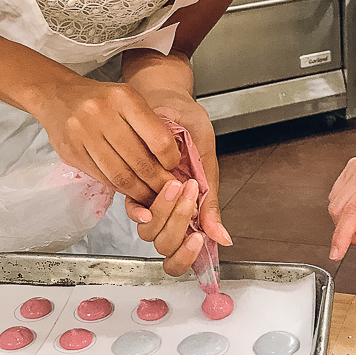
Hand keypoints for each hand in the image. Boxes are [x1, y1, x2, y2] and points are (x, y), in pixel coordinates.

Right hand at [36, 75, 180, 206]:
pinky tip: (128, 189)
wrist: (59, 96)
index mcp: (124, 98)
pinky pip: (102, 178)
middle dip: (157, 182)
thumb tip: (171, 162)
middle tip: (167, 191)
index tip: (174, 167)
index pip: (158, 139)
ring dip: (139, 192)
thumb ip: (149, 126)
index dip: (170, 160)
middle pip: (139, 162)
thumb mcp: (129, 100)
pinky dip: (119, 189)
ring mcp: (83, 134)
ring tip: (150, 196)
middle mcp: (102, 114)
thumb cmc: (101, 100)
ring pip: (120, 176)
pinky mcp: (71, 152)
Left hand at [125, 94, 231, 275]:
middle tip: (191, 195)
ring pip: (149, 230)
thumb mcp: (207, 158)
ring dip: (164, 212)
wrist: (165, 99)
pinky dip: (139, 207)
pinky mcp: (133, 185)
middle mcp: (169, 208)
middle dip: (178, 223)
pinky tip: (148, 198)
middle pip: (165, 243)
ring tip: (178, 184)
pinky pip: (132, 207)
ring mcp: (151, 199)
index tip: (198, 239)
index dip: (187, 255)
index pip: (184, 251)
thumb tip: (222, 237)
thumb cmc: (189, 124)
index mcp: (191, 207)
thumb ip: (211, 200)